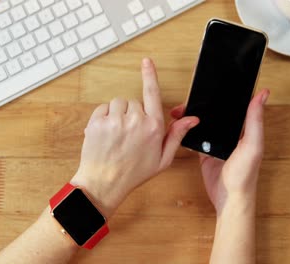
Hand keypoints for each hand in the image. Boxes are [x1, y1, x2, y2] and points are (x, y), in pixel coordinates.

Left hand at [70, 58, 198, 217]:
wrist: (104, 183)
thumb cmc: (134, 173)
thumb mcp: (163, 159)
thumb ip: (177, 135)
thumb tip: (192, 119)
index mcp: (153, 127)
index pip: (153, 93)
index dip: (150, 75)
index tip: (147, 61)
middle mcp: (135, 121)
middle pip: (134, 102)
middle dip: (132, 114)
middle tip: (129, 134)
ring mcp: (114, 120)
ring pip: (118, 103)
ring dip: (118, 114)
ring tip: (117, 135)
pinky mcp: (97, 122)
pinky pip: (102, 109)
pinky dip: (104, 118)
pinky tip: (106, 134)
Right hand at [170, 89, 268, 214]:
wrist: (229, 199)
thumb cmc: (245, 175)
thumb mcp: (252, 145)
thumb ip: (254, 120)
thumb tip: (263, 94)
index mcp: (244, 128)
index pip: (234, 104)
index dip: (224, 93)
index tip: (212, 82)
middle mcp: (230, 133)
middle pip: (214, 112)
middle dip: (201, 104)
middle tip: (188, 99)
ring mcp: (216, 142)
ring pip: (202, 123)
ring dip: (192, 116)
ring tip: (179, 110)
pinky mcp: (205, 151)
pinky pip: (194, 137)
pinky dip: (187, 131)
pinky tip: (179, 126)